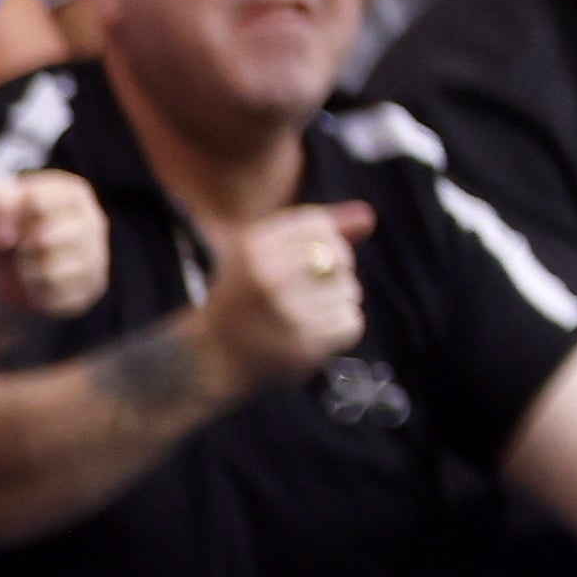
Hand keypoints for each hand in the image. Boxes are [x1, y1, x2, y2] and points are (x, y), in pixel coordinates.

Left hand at [0, 160, 104, 336]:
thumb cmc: (4, 227)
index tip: (4, 224)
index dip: (7, 218)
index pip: (38, 203)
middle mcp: (94, 222)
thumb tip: (6, 237)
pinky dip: (37, 293)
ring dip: (27, 272)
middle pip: (45, 240)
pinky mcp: (92, 287)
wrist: (5, 267)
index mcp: (73, 194)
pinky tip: (37, 284)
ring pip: (53, 272)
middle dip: (22, 248)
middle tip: (20, 248)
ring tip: (29, 266)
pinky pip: (58, 297)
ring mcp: (97, 256)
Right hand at [197, 200, 370, 396]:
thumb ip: (316, 232)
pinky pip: (351, 322)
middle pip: (341, 256)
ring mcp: (288, 311)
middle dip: (334, 272)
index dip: (324, 240)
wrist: (207, 360)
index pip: (319, 225)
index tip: (305, 260)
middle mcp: (269, 275)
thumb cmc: (242, 299)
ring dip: (336, 302)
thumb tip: (369, 215)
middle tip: (305, 290)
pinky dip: (339, 328)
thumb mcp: (262, 254)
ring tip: (303, 314)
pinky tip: (312, 334)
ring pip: (349, 290)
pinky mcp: (305, 344)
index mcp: (254, 248)